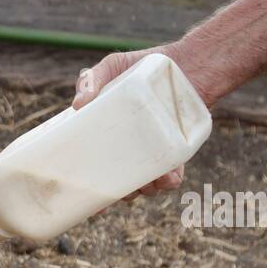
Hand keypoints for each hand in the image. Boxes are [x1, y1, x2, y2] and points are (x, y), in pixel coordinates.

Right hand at [72, 45, 198, 198]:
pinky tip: (169, 175)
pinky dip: (170, 181)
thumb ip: (91, 79)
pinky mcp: (176, 153)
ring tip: (150, 180)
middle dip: (120, 195)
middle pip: (118, 186)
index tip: (90, 204)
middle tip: (121, 191)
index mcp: (106, 138)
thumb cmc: (143, 65)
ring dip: (146, 189)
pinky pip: (172, 177)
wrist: (188, 63)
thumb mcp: (111, 67)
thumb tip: (78, 104)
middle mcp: (127, 151)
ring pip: (145, 186)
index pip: (92, 169)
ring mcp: (151, 154)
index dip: (89, 190)